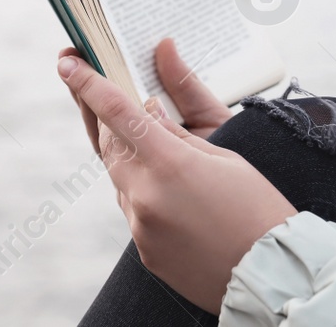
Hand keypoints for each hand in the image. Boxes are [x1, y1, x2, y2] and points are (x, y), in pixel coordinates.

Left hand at [57, 52, 294, 313]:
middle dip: (101, 115)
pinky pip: (133, 207)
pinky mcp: (143, 248)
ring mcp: (140, 226)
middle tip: (96, 89)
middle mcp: (144, 195)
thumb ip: (178, 129)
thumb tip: (148, 106)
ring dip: (127, 154)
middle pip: (109, 143)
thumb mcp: (225, 154)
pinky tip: (171, 187)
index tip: (67, 63)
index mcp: (169, 163)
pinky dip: (143, 188)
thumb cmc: (257, 207)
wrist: (267, 272)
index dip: (88, 84)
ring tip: (150, 141)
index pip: (118, 113)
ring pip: (120, 176)